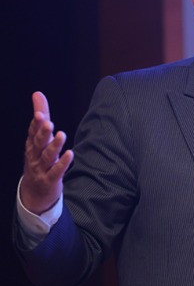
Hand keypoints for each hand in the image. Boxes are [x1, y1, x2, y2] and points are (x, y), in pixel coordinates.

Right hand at [19, 91, 73, 214]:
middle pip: (38, 144)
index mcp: (32, 145)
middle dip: (42, 133)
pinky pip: (56, 171)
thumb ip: (41, 117)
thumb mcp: (39, 139)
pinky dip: (62, 163)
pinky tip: (70, 154)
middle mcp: (35, 156)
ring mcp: (41, 169)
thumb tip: (37, 93)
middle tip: (48, 123)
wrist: (34, 192)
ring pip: (47, 157)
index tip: (39, 114)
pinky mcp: (50, 180)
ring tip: (61, 135)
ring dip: (54, 146)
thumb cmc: (38, 159)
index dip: (36, 124)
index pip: (32, 133)